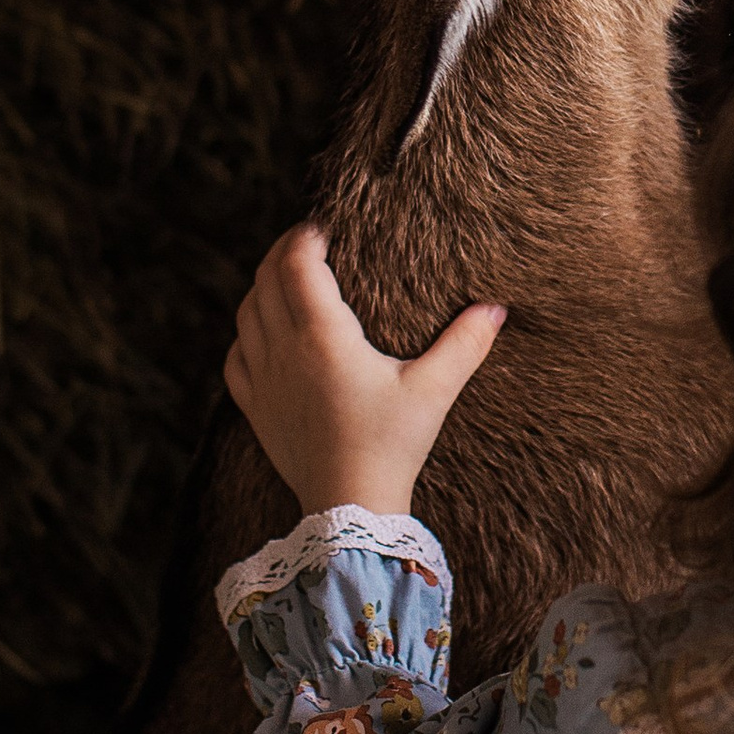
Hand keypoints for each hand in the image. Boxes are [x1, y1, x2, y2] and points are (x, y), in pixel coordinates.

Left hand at [223, 228, 505, 515]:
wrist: (350, 508)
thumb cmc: (391, 446)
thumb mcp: (433, 391)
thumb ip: (465, 344)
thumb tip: (498, 307)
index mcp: (322, 336)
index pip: (298, 264)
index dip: (306, 236)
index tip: (325, 225)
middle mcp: (283, 351)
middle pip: (265, 280)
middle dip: (283, 251)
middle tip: (309, 241)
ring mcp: (263, 381)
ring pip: (246, 314)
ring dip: (263, 287)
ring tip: (288, 278)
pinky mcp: (256, 409)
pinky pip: (235, 357)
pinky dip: (246, 334)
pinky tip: (262, 334)